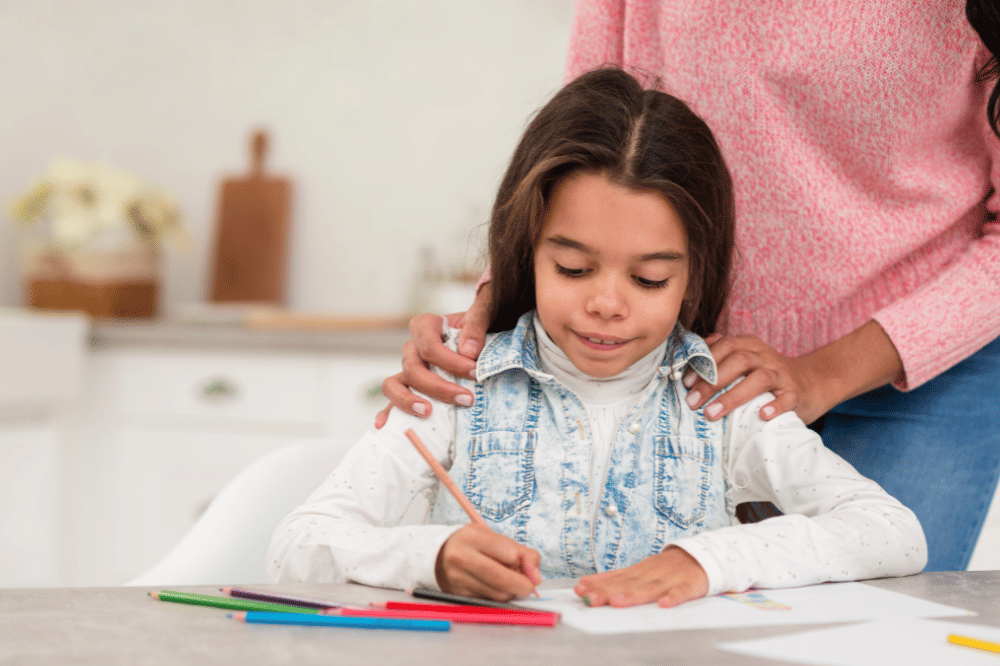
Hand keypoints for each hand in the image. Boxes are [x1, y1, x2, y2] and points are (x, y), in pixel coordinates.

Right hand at [375, 283, 491, 427]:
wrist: (474, 337)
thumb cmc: (475, 327)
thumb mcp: (481, 316)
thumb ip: (476, 327)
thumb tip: (468, 351)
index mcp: (425, 326)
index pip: (429, 346)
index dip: (450, 361)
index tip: (475, 372)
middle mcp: (411, 348)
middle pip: (413, 369)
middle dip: (440, 387)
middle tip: (467, 399)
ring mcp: (406, 369)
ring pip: (395, 384)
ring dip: (408, 401)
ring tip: (427, 412)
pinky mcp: (408, 386)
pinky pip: (392, 400)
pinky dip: (387, 412)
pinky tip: (384, 424)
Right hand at [435, 523, 541, 600]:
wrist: (440, 555)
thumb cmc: (473, 544)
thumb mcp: (494, 537)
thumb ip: (521, 552)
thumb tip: (536, 577)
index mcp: (472, 537)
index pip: (508, 552)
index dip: (522, 561)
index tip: (525, 564)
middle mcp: (462, 557)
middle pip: (502, 578)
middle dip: (523, 585)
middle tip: (529, 586)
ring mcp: (458, 578)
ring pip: (498, 594)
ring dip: (511, 591)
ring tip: (508, 581)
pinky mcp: (459, 594)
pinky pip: (489, 601)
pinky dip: (498, 596)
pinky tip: (494, 587)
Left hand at [574, 547, 707, 607]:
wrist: (701, 557)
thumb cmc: (665, 568)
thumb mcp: (639, 569)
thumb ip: (616, 578)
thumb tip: (587, 582)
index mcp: (639, 570)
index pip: (616, 579)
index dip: (598, 585)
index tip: (580, 590)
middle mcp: (651, 573)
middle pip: (628, 584)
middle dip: (608, 592)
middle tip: (591, 599)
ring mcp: (669, 578)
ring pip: (650, 588)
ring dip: (633, 595)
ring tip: (617, 601)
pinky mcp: (689, 584)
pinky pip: (681, 592)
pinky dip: (673, 597)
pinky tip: (664, 604)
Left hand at [683, 333, 822, 423]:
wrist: (809, 383)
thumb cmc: (765, 375)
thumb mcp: (743, 361)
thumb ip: (719, 357)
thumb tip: (686, 366)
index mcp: (749, 345)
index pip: (724, 346)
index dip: (704, 362)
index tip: (686, 383)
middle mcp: (765, 356)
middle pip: (739, 360)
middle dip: (712, 381)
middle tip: (693, 402)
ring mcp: (782, 374)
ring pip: (759, 378)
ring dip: (733, 396)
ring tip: (712, 413)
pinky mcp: (796, 393)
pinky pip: (787, 398)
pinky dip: (775, 406)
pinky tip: (762, 415)